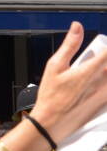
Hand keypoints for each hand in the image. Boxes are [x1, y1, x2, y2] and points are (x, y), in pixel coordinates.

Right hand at [31, 23, 106, 143]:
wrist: (51, 123)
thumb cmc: (50, 96)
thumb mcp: (55, 66)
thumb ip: (69, 45)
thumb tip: (77, 27)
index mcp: (89, 70)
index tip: (105, 45)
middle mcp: (102, 82)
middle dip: (106, 59)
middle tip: (100, 57)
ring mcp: (105, 94)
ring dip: (105, 71)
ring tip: (92, 72)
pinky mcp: (105, 103)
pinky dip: (106, 82)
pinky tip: (100, 81)